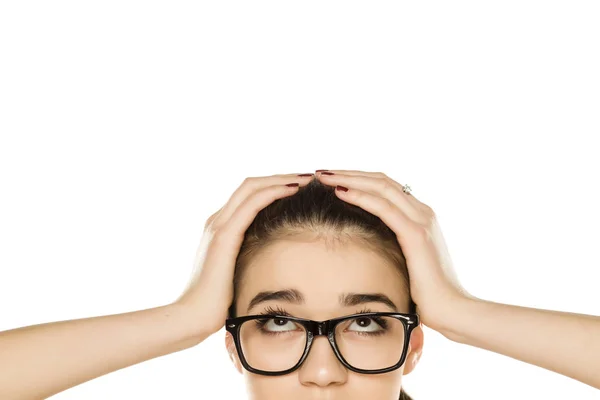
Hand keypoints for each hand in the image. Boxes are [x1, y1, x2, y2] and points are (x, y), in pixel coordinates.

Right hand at [174, 173, 314, 335]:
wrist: (193, 316)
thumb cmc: (217, 303)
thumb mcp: (236, 275)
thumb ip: (248, 261)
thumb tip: (272, 263)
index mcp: (220, 227)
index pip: (249, 195)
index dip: (275, 186)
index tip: (302, 187)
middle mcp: (217, 220)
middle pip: (252, 184)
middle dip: (282, 177)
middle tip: (310, 177)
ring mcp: (219, 225)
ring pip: (253, 187)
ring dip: (282, 179)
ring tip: (308, 178)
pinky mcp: (224, 235)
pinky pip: (252, 203)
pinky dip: (274, 192)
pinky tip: (294, 190)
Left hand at [317, 169, 476, 331]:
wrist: (451, 310)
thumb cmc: (426, 293)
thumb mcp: (407, 261)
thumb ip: (394, 245)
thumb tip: (368, 243)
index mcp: (420, 216)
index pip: (386, 186)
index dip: (358, 179)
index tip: (333, 179)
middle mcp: (423, 212)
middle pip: (381, 181)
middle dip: (349, 173)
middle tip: (322, 172)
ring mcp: (421, 220)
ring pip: (381, 187)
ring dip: (350, 179)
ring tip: (324, 176)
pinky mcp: (416, 234)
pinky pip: (384, 208)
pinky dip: (360, 197)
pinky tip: (340, 193)